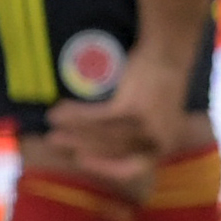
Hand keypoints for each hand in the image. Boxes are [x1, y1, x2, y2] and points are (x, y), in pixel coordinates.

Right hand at [47, 44, 189, 172]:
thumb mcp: (153, 115)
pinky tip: (61, 109)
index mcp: (165, 146)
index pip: (131, 168)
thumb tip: (96, 145)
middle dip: (78, 144)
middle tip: (54, 140)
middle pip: (111, 149)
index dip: (103, 166)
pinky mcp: (132, 108)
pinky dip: (76, 114)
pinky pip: (98, 116)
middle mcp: (158, 140)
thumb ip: (134, 134)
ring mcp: (146, 126)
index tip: (80, 159)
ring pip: (102, 133)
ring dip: (73, 128)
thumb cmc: (159, 83)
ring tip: (52, 122)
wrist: (169, 52)